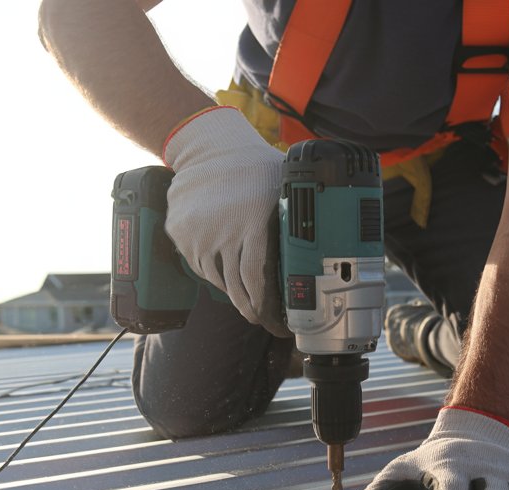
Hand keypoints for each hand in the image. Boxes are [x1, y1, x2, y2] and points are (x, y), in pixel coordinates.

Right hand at [162, 106, 289, 337]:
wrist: (206, 146)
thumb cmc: (254, 166)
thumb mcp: (283, 187)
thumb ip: (299, 219)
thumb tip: (327, 251)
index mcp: (253, 223)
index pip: (259, 283)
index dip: (269, 311)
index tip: (281, 325)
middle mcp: (223, 234)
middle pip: (238, 291)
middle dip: (255, 311)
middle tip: (268, 321)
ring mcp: (197, 237)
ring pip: (220, 282)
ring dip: (237, 292)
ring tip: (252, 294)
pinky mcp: (181, 237)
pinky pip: (202, 268)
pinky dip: (217, 273)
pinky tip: (229, 266)